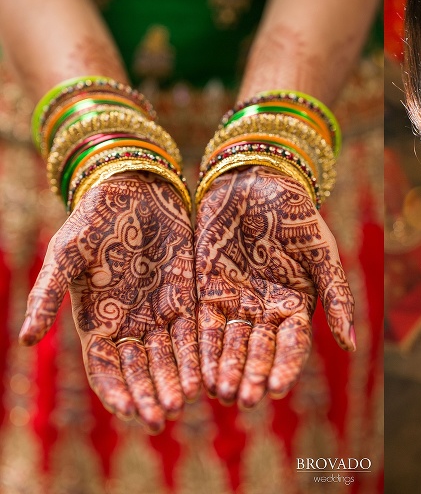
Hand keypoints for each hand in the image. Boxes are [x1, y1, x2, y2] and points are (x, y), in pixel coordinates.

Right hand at [19, 173, 199, 432]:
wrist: (134, 191)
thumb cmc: (93, 221)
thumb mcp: (66, 254)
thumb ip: (48, 295)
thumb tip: (24, 340)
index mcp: (97, 323)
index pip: (106, 368)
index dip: (115, 390)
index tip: (128, 410)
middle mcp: (130, 326)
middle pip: (141, 370)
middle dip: (150, 394)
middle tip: (162, 418)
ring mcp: (161, 313)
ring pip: (170, 357)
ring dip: (176, 380)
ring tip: (186, 402)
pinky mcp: (187, 297)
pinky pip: (195, 331)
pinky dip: (200, 353)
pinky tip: (208, 372)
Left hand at [195, 166, 354, 408]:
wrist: (256, 181)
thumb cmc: (295, 214)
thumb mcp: (322, 252)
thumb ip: (336, 296)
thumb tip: (351, 345)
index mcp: (297, 306)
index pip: (292, 345)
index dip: (284, 366)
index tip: (277, 388)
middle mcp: (266, 312)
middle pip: (259, 351)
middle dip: (252, 375)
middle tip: (245, 400)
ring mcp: (236, 304)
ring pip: (231, 345)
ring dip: (226, 370)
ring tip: (221, 394)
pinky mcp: (207, 292)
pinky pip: (203, 326)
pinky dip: (201, 349)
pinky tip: (197, 371)